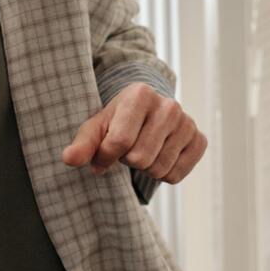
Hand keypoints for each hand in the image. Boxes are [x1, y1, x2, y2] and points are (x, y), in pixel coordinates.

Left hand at [62, 83, 207, 184]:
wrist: (147, 112)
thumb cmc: (117, 121)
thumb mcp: (96, 127)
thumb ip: (83, 143)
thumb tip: (70, 159)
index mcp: (141, 95)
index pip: (119, 142)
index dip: (106, 155)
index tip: (104, 151)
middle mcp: (169, 106)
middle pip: (140, 159)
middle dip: (128, 160)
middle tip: (128, 148)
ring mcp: (187, 123)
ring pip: (158, 169)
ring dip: (145, 168)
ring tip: (144, 150)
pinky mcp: (199, 140)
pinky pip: (176, 175)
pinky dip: (163, 174)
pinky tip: (159, 156)